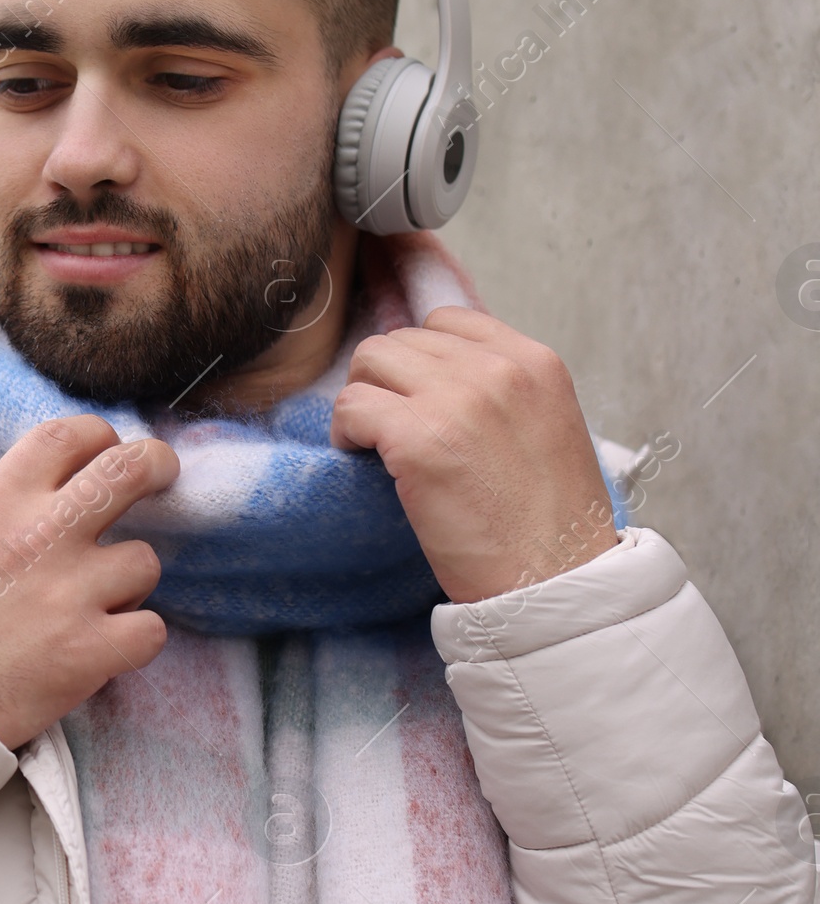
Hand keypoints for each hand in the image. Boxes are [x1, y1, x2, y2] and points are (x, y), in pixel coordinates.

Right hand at [0, 416, 178, 746]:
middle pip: (129, 470)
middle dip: (156, 465)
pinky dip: (135, 640)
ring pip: (145, 561)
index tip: (104, 449)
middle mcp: (42, 537)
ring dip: (127, 582)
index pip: (67, 436)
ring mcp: (70, 594)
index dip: (98, 436)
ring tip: (96, 603)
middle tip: (161, 475)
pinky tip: (107, 648)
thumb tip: (24, 508)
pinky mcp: (87, 653)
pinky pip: (151, 631)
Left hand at [328, 309, 617, 603]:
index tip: (417, 397)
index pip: (450, 321)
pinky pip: (351, 406)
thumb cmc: (548, 524)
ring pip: (371, 361)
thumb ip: (504, 393)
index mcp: (535, 363)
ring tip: (375, 442)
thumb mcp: (546, 430)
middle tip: (389, 426)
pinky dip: (346, 432)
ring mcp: (456, 400)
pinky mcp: (417, 439)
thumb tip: (438, 377)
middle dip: (388, 381)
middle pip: (403, 339)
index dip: (422, 359)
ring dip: (364, 399)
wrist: (556, 581)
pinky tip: (362, 459)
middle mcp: (497, 369)